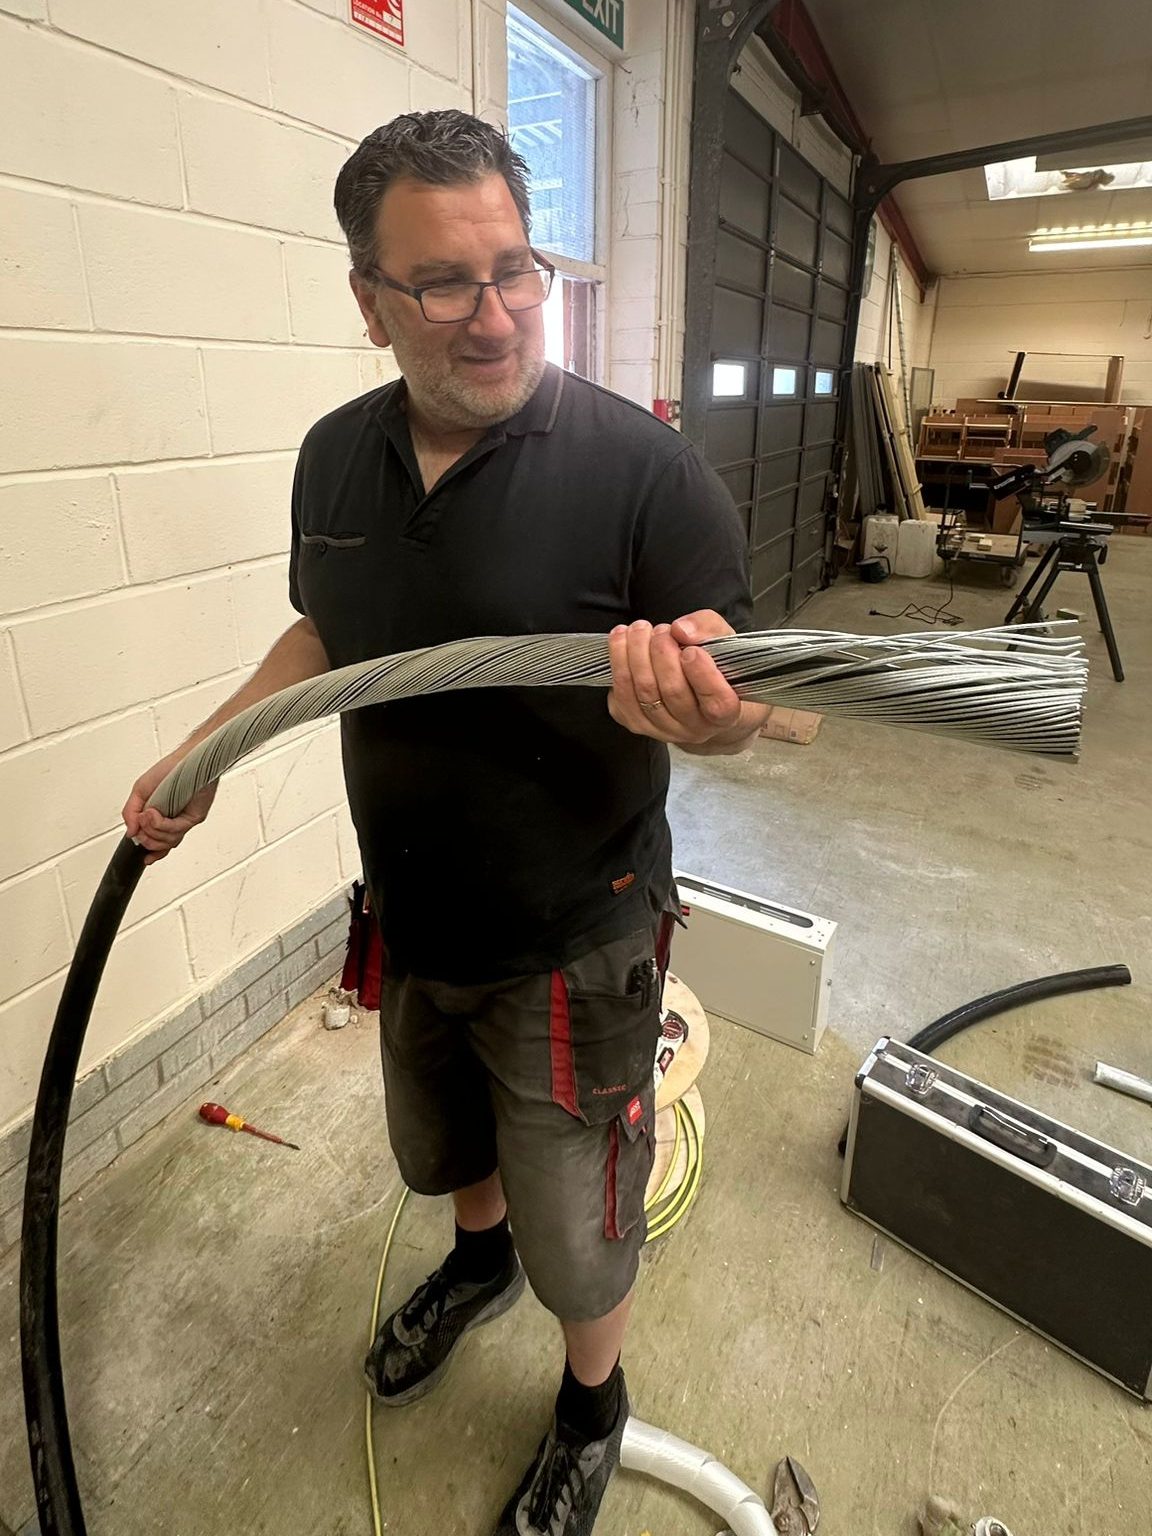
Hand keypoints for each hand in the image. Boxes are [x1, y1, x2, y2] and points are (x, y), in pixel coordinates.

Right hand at [122, 749, 217, 864]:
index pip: (158, 842)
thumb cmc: (169, 770)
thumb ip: (130, 812)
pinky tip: (153, 814)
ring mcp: (184, 820)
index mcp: (162, 817)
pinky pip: (176, 830)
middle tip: (140, 823)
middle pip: (160, 845)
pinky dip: (161, 824)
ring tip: (147, 814)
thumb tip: (130, 833)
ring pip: (168, 840)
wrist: (188, 759)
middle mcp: (174, 821)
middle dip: (146, 837)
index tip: (145, 858)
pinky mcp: (194, 817)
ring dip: (152, 829)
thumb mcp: (140, 791)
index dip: (152, 852)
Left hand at [607, 610, 754, 745]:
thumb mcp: (723, 640)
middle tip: (661, 629)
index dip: (702, 675)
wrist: (696, 692)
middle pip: (673, 692)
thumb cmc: (714, 664)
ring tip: (639, 629)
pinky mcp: (637, 724)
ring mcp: (664, 730)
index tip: (691, 650)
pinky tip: (621, 642)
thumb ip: (708, 629)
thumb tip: (681, 630)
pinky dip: (617, 665)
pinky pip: (621, 699)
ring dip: (635, 654)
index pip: (716, 702)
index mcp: (725, 713)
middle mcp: (695, 728)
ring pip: (644, 694)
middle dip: (662, 653)